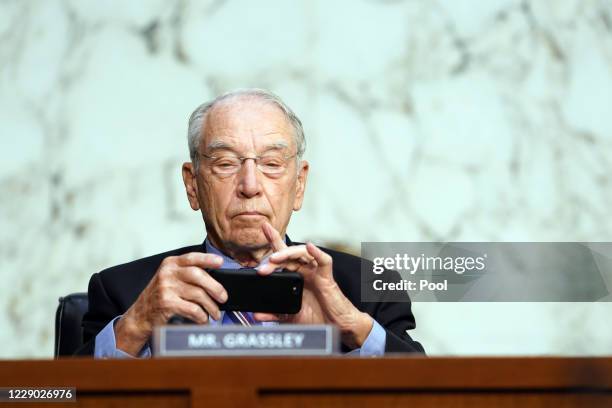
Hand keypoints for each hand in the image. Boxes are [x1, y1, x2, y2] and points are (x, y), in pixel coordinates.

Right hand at [115, 252, 226, 355]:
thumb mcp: (171, 279)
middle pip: (198, 275)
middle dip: (215, 287)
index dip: (208, 259)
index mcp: (171, 264)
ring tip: (215, 313)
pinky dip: (202, 316)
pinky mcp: (167, 303)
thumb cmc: (160, 296)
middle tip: (223, 297)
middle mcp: (168, 273)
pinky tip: (204, 319)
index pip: (192, 257)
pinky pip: (193, 309)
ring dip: (211, 306)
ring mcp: (166, 288)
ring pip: (198, 294)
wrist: (140, 315)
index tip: (220, 262)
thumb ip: (188, 274)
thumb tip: (215, 279)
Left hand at [255, 222, 372, 348]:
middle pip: (288, 254)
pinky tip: (310, 247)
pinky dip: (317, 253)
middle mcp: (305, 271)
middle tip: (261, 267)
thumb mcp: (290, 316)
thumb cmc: (316, 318)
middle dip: (274, 255)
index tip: (263, 229)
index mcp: (295, 276)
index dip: (273, 242)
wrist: (334, 327)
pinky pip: (324, 261)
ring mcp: (316, 272)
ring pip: (302, 253)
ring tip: (275, 259)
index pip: (282, 256)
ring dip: (288, 253)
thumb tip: (256, 315)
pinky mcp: (327, 277)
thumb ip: (274, 314)